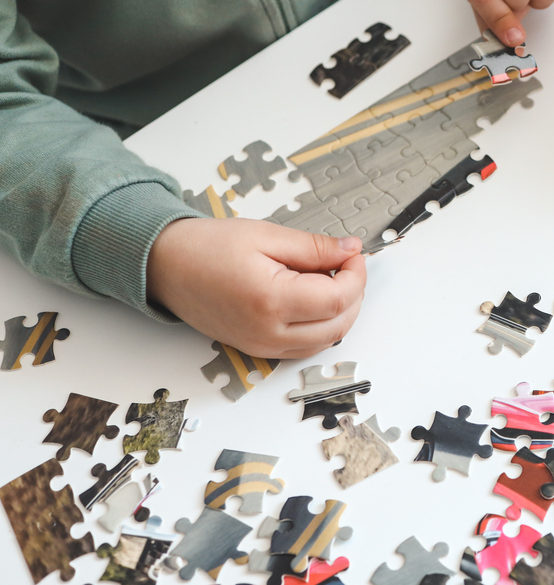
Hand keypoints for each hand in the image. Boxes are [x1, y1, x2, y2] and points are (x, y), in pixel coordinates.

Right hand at [147, 218, 367, 358]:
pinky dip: (321, 327)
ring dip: (340, 313)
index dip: (356, 275)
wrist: (165, 266)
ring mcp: (261, 346)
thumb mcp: (267, 235)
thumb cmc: (208, 247)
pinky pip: (304, 347)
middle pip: (338, 325)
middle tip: (346, 264)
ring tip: (331, 279)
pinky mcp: (256, 349)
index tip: (353, 254)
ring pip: (325, 341)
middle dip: (353, 294)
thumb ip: (314, 247)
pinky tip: (315, 299)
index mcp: (270, 300)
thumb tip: (350, 250)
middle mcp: (267, 332)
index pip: (338, 299)